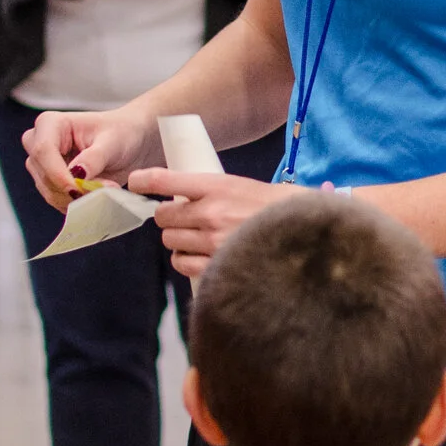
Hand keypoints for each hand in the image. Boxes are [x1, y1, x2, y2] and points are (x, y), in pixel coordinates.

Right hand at [24, 106, 160, 210]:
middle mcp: (39, 142)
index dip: (57, 174)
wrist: (130, 141)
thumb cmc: (121, 133)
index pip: (43, 151)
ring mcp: (42, 164)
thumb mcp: (112, 143)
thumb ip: (94, 158)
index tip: (77, 189)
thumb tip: (76, 176)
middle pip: (43, 174)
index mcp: (51, 123)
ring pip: (48, 191)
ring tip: (104, 188)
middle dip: (70, 189)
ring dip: (76, 197)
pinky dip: (76, 202)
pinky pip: (57, 199)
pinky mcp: (50, 181)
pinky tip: (95, 194)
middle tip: (102, 190)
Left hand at [133, 171, 301, 280]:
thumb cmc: (281, 211)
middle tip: (183, 219)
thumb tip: (183, 199)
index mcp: (219, 186)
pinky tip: (200, 257)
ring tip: (197, 239)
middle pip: (163, 216)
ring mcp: (212, 241)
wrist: (309, 235)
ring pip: (171, 241)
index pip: (168, 179)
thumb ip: (214, 193)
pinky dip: (186, 261)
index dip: (146, 180)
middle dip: (169, 218)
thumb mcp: (246, 188)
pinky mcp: (217, 266)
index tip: (135, 181)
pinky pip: (182, 264)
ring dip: (178, 241)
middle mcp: (211, 212)